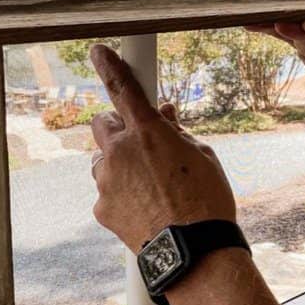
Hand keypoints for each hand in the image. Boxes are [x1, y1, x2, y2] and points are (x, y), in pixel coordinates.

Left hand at [88, 44, 235, 253]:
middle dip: (118, 130)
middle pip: (103, 125)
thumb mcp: (202, 156)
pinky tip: (144, 209)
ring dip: (119, 165)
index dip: (109, 66)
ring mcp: (106, 180)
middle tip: (140, 145)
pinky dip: (119, 195)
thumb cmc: (205, 201)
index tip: (98, 52)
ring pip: (103, 161)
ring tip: (150, 187)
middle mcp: (119, 151)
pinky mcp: (101, 207)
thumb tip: (163, 115)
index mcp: (148, 132)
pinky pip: (106, 191)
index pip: (123, 89)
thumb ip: (176, 131)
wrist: (194, 252)